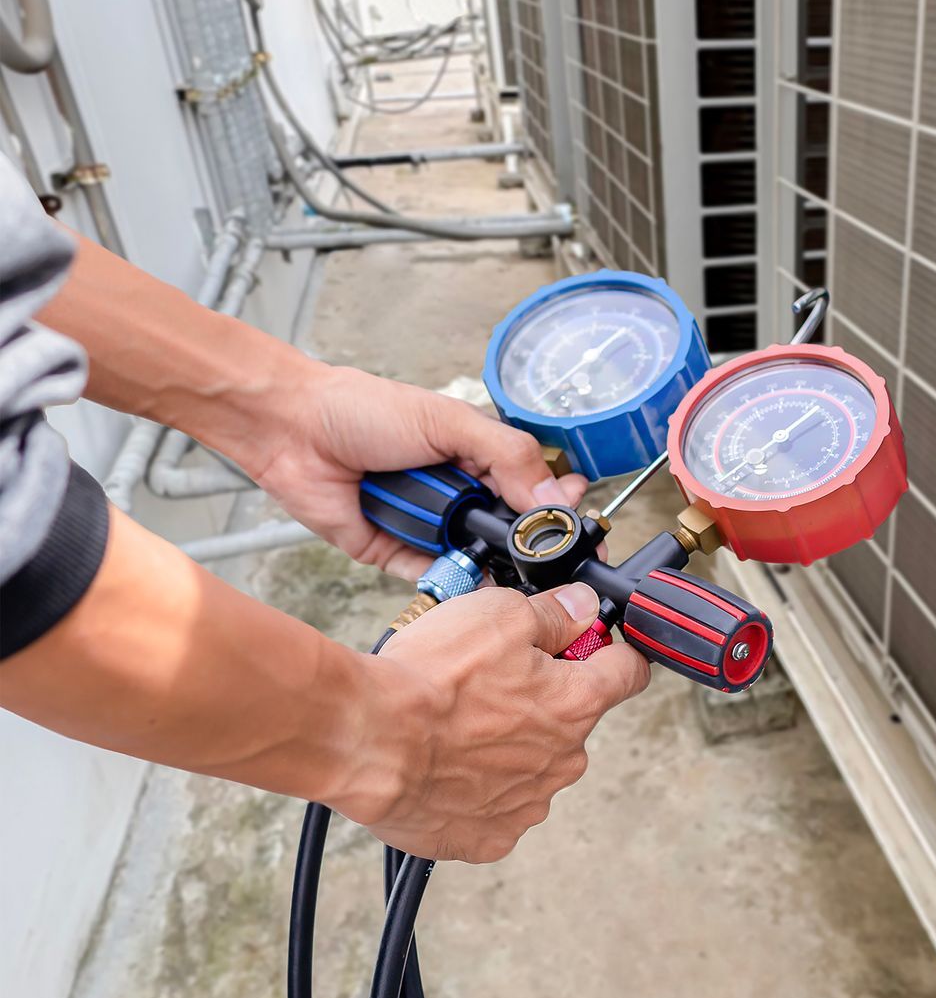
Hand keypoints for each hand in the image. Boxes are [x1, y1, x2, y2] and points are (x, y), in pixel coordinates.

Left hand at [240, 364, 586, 578]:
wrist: (292, 430)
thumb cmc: (364, 410)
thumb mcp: (449, 421)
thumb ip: (507, 455)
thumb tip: (554, 494)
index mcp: (480, 458)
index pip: (536, 489)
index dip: (559, 511)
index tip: (580, 529)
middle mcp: (460, 496)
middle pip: (512, 533)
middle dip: (531, 547)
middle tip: (553, 559)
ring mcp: (430, 528)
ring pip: (478, 561)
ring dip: (493, 568)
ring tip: (515, 574)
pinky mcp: (396, 555)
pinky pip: (434, 580)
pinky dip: (452, 585)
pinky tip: (473, 588)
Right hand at [335, 582, 650, 861]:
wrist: (367, 740)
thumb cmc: (431, 679)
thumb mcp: (501, 615)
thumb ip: (555, 613)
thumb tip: (584, 608)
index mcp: (577, 704)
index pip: (628, 673)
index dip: (609, 651)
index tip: (588, 644)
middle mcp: (564, 760)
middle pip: (572, 720)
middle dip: (542, 700)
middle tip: (490, 682)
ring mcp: (527, 805)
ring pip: (532, 765)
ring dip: (507, 746)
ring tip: (455, 726)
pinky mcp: (488, 838)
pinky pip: (495, 809)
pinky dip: (476, 790)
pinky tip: (444, 767)